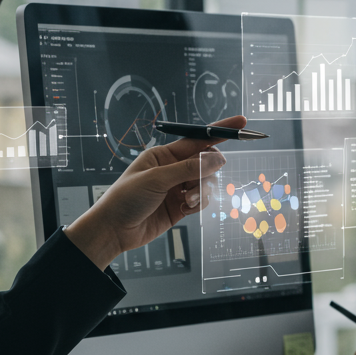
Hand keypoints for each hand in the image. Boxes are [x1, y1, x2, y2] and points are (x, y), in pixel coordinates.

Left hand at [64, 115, 245, 268]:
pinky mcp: (182, 205)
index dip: (220, 130)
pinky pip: (202, 200)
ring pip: (207, 183)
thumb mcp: (156, 179)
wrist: (115, 231)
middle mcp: (173, 169)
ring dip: (201, 192)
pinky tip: (184, 209)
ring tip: (186, 201)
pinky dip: (198, 204)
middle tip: (200, 179)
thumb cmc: (125, 199)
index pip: (197, 138)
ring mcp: (178, 187)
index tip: (240, 124)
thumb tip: (216, 159)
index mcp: (164, 155)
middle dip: (208, 171)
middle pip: (207, 162)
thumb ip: (188, 169)